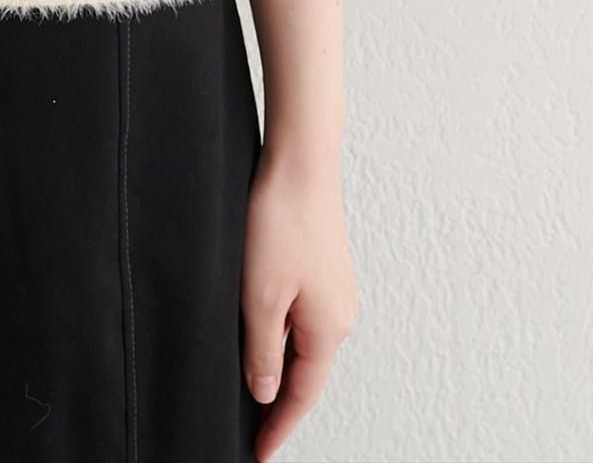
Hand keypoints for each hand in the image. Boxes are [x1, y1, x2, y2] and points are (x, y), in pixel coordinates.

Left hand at [240, 146, 358, 461]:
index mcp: (329, 329)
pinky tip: (260, 331)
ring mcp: (335, 288)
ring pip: (303, 341)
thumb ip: (261, 350)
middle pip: (306, 371)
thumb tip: (265, 393)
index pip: (301, 395)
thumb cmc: (280, 221)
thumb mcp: (259, 295)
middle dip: (280, 401)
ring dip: (279, 364)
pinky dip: (282, 332)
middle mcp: (341, 313)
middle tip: (252, 428)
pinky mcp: (323, 265)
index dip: (277, 427)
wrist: (301, 159)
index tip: (258, 453)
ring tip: (252, 388)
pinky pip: (302, 314)